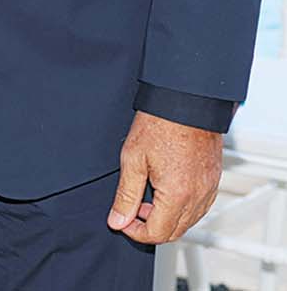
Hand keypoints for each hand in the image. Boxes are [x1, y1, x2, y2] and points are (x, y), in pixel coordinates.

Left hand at [108, 111, 222, 242]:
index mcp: (177, 195)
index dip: (135, 231)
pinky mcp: (214, 179)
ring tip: (148, 195)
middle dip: (151, 226)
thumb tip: (117, 220)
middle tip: (133, 208)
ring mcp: (209, 188)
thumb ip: (125, 195)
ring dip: (167, 217)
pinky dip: (182, 207)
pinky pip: (199, 206)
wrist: (186, 99)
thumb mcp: (133, 158)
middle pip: (174, 231)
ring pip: (188, 221)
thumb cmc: (160, 122)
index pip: (157, 233)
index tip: (123, 220)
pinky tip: (167, 189)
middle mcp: (198, 196)